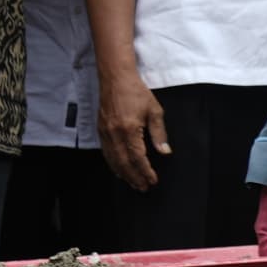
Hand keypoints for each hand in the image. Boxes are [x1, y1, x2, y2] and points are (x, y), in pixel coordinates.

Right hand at [99, 71, 170, 191]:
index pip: (138, 157)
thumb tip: (165, 152)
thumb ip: (159, 133)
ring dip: (123, 174)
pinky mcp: (100, 130)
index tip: (153, 181)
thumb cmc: (136, 92)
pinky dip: (112, 164)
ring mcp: (105, 132)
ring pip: (113, 160)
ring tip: (132, 183)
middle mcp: (114, 134)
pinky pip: (106, 152)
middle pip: (124, 163)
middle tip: (143, 188)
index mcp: (129, 129)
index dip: (146, 171)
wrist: (115, 78)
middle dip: (134, 177)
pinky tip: (118, 170)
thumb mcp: (154, 110)